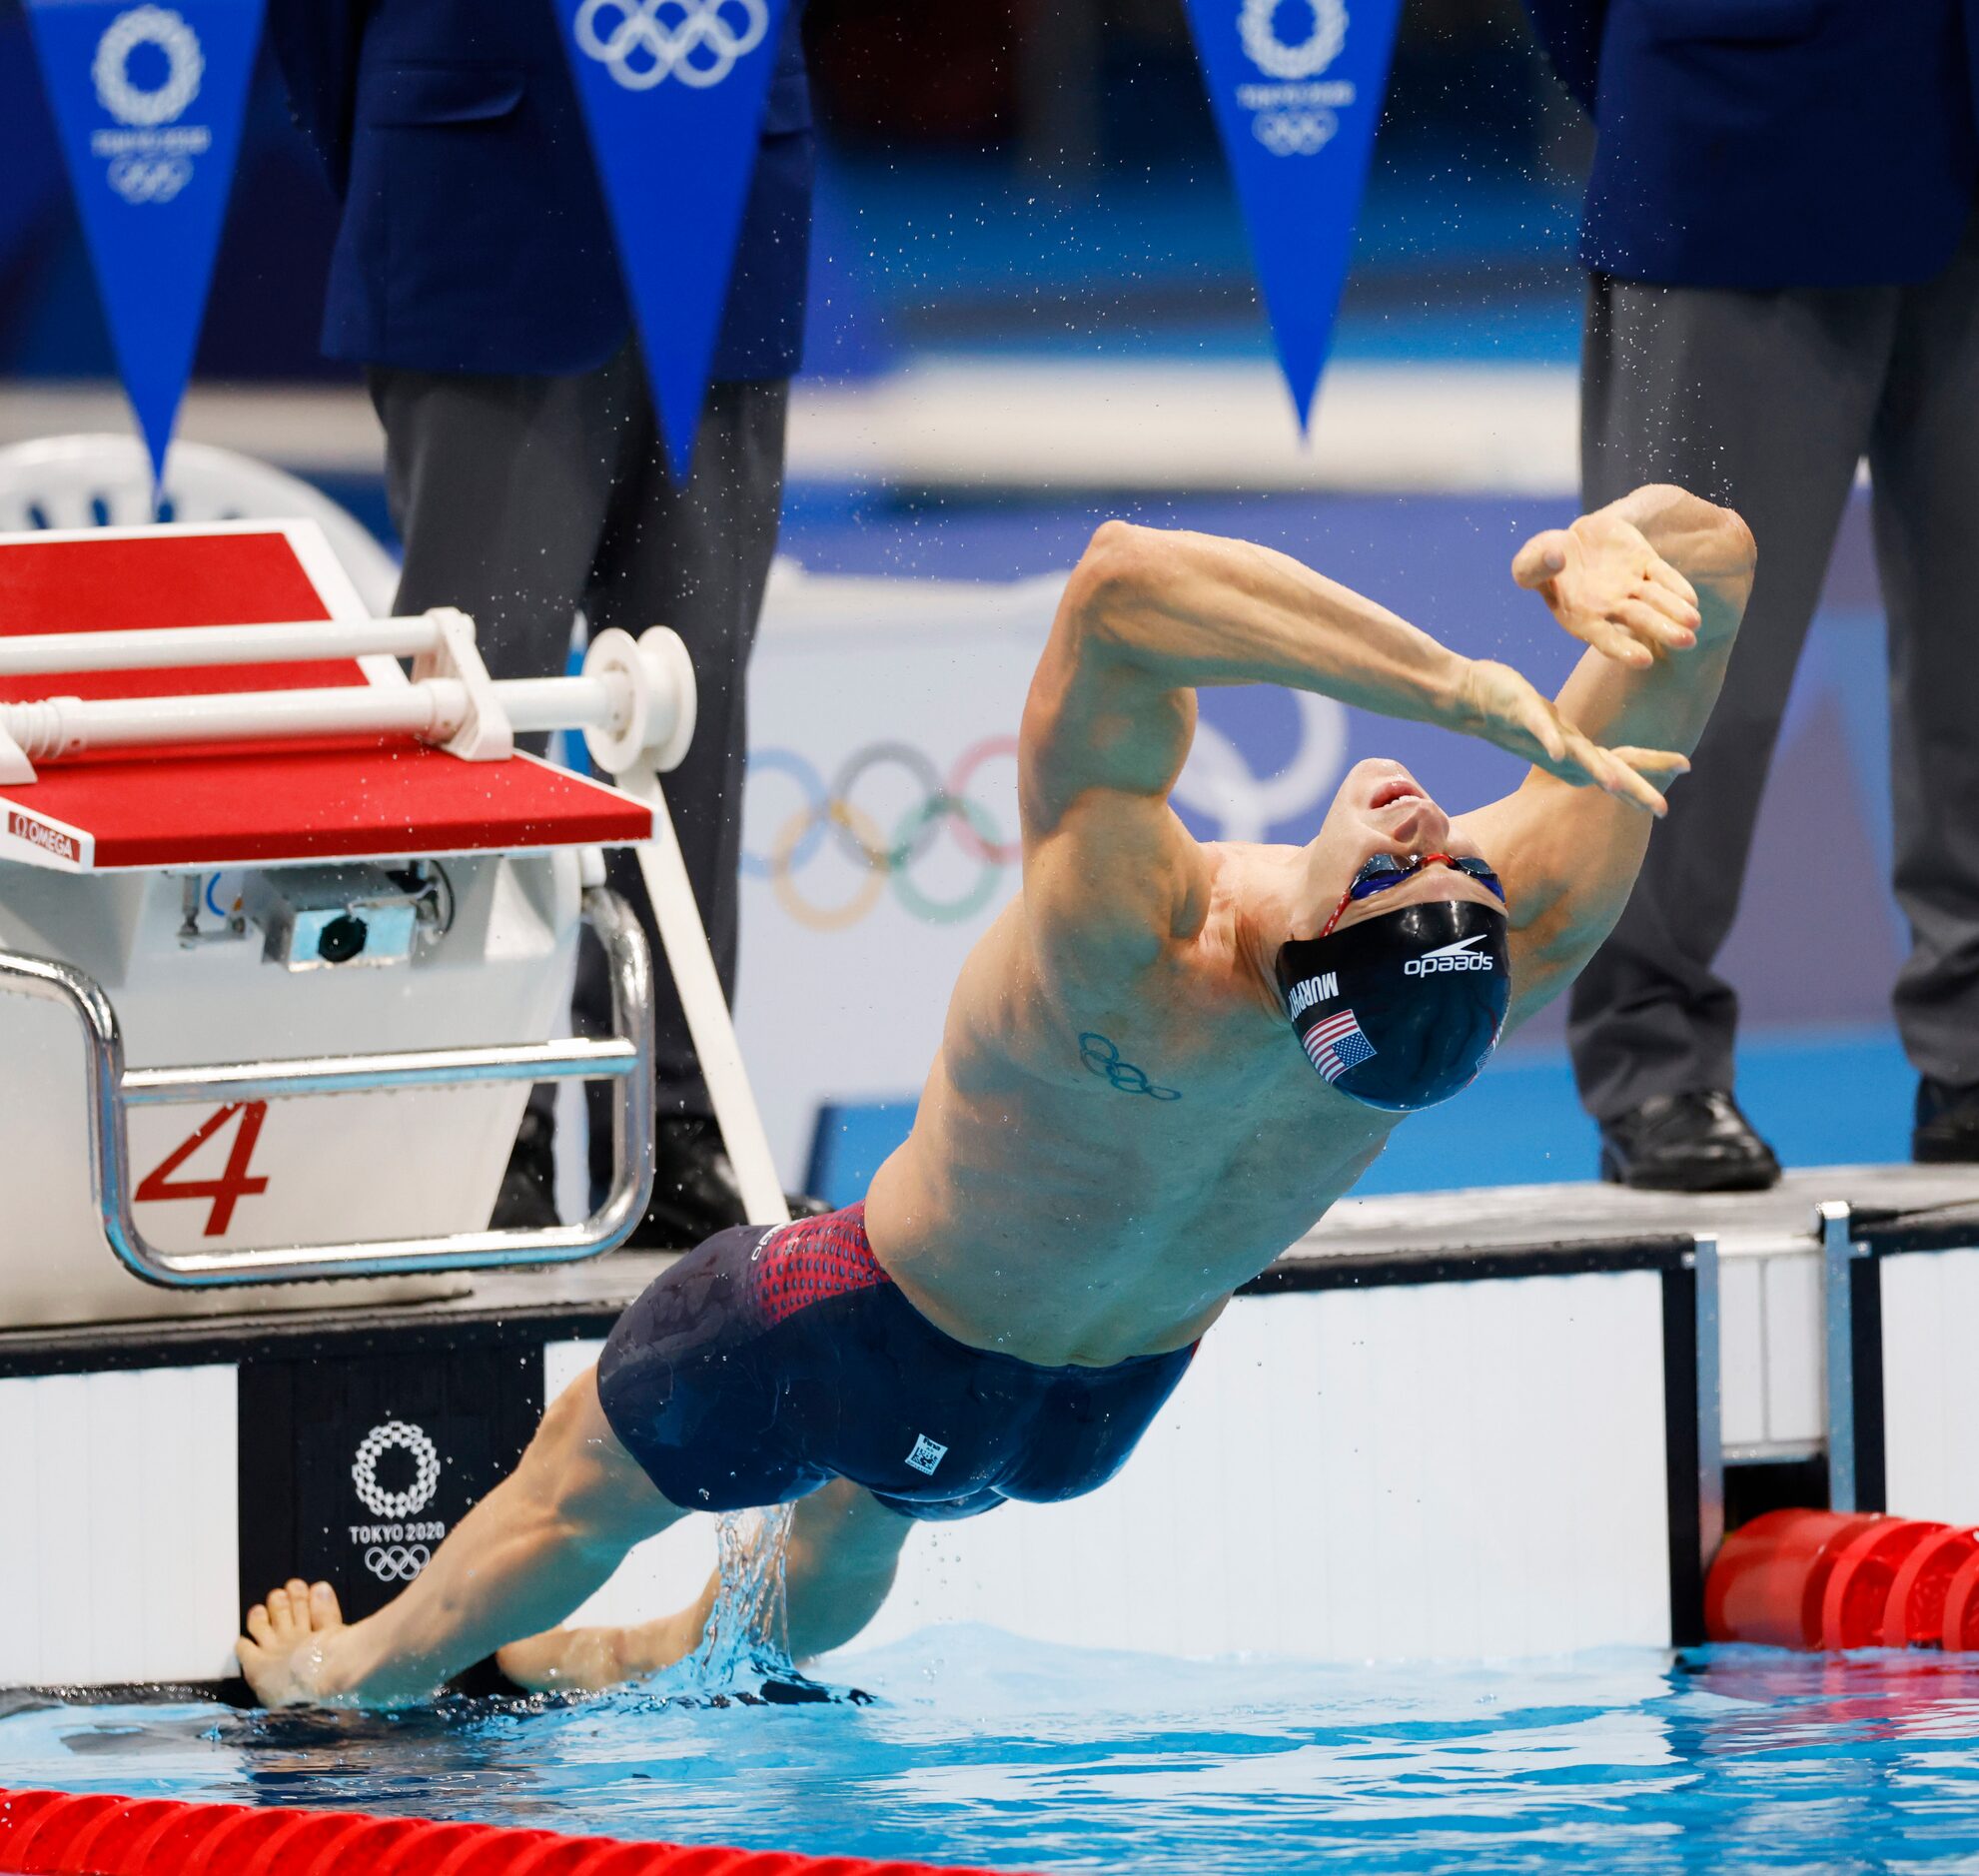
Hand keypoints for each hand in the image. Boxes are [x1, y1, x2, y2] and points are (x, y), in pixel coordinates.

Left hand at [1458, 659, 1688, 815]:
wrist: (1471, 698)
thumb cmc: (1519, 715)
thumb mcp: (1560, 733)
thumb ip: (1583, 747)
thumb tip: (1606, 758)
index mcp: (1577, 753)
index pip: (1623, 760)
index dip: (1653, 764)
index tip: (1687, 765)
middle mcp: (1564, 752)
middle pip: (1608, 771)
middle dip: (1637, 789)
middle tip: (1663, 808)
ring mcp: (1545, 739)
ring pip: (1577, 758)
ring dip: (1597, 771)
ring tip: (1616, 785)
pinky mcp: (1524, 716)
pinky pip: (1540, 731)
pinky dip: (1551, 741)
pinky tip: (1561, 751)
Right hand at [1512, 509, 1701, 669]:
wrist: (1570, 540)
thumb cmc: (1544, 559)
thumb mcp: (1528, 564)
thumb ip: (1534, 567)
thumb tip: (1556, 559)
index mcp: (1581, 616)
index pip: (1604, 638)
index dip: (1623, 649)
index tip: (1645, 660)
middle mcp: (1610, 607)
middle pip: (1639, 620)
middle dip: (1662, 630)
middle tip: (1686, 642)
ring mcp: (1630, 586)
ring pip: (1656, 601)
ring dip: (1676, 613)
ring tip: (1693, 623)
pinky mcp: (1644, 563)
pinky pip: (1663, 576)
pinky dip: (1677, 586)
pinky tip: (1691, 600)